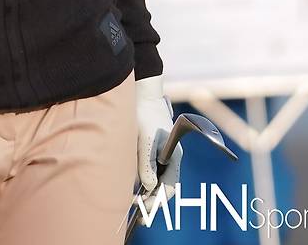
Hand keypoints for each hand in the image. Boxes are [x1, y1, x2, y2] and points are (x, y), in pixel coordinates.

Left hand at [134, 74, 181, 210]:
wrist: (142, 93)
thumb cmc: (145, 114)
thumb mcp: (145, 139)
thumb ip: (147, 163)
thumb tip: (149, 186)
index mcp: (174, 156)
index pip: (170, 187)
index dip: (158, 201)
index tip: (144, 210)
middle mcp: (170, 157)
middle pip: (163, 186)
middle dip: (152, 201)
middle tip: (137, 213)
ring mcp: (160, 154)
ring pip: (155, 180)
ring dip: (146, 192)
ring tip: (133, 203)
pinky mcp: (150, 150)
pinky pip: (149, 171)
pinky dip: (142, 181)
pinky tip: (133, 187)